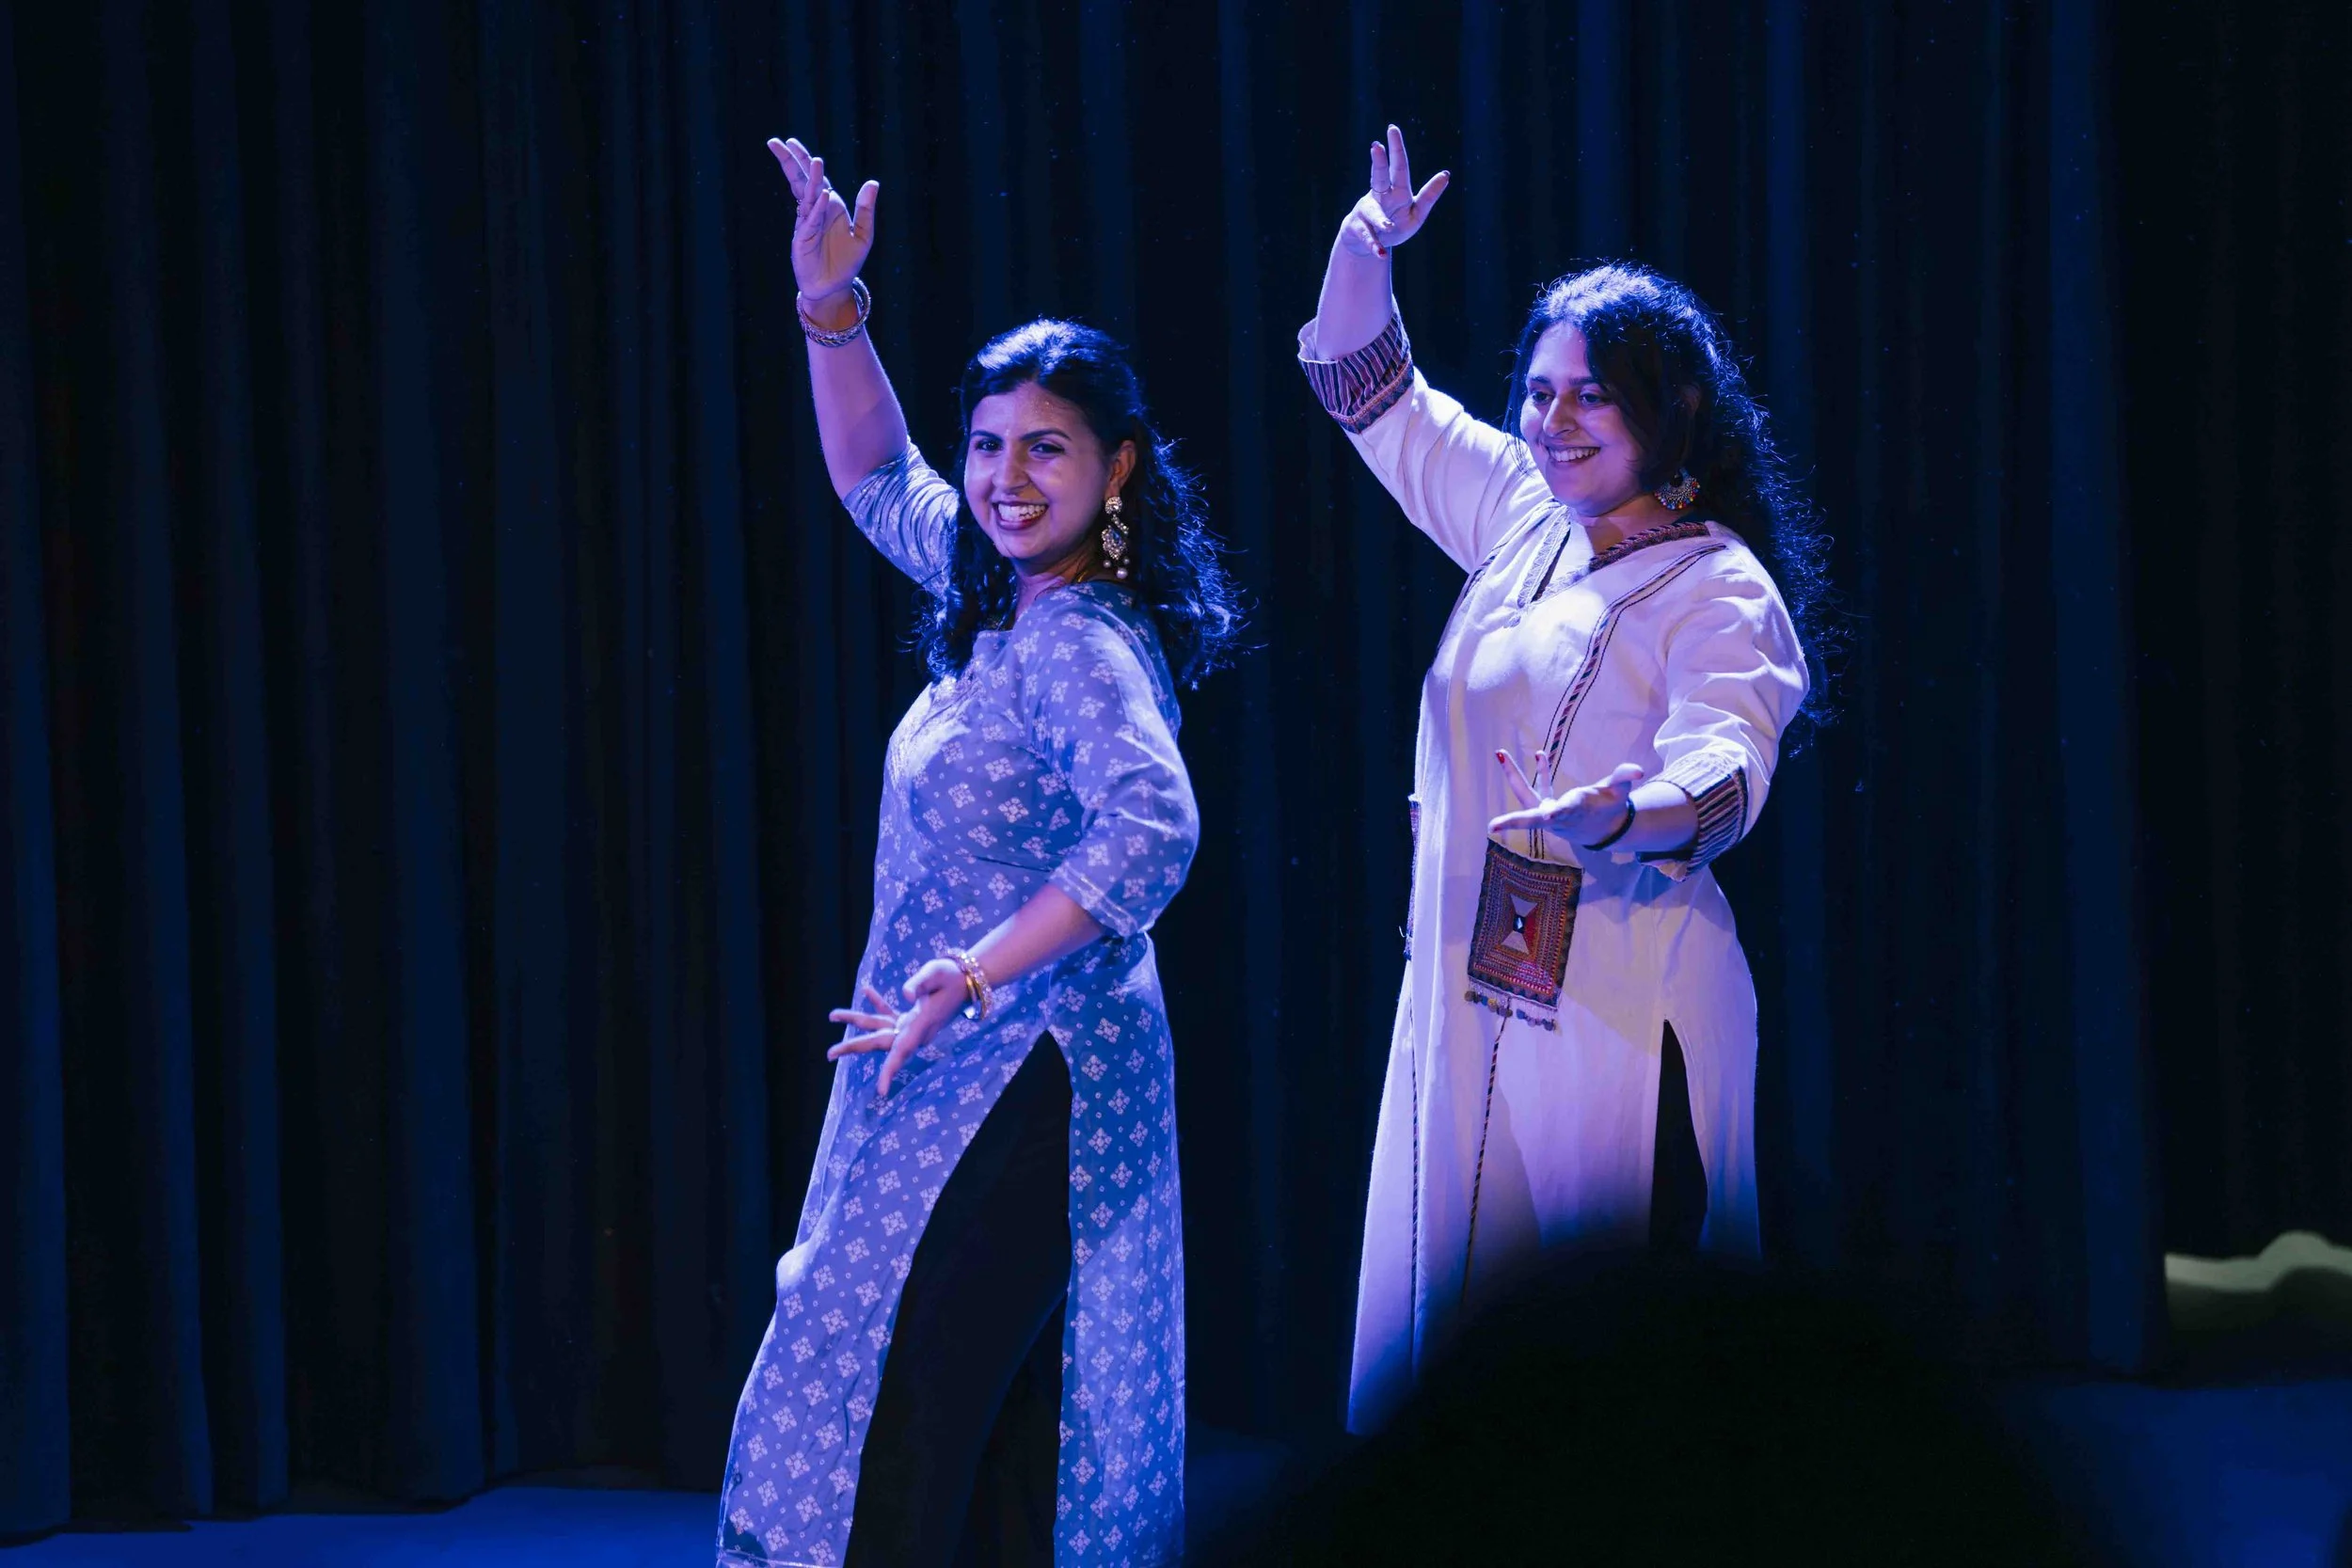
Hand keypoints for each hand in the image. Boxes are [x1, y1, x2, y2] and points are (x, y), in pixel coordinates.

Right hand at [767, 136, 877, 307]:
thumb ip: (866, 209)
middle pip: (800, 181)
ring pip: (806, 197)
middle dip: (790, 162)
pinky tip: (821, 194)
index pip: (815, 178)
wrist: (834, 287)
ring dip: (811, 179)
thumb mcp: (863, 234)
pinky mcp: (803, 240)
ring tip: (815, 161)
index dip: (805, 160)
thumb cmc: (847, 262)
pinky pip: (811, 220)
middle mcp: (815, 212)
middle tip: (778, 142)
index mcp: (829, 207)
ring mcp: (807, 225)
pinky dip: (816, 208)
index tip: (793, 142)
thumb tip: (873, 183)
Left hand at [826, 960, 968, 1098]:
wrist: (970, 980)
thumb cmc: (952, 976)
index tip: (881, 1091)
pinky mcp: (912, 1017)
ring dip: (856, 1021)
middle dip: (853, 1047)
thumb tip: (904, 994)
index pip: (901, 1051)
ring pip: (879, 1027)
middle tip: (829, 1054)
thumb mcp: (935, 974)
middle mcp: (914, 1030)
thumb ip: (919, 984)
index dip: (890, 1071)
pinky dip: (877, 1003)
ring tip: (832, 1015)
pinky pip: (889, 1014)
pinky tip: (866, 990)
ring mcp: (911, 1025)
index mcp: (920, 1025)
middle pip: (880, 1042)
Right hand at [1337, 124, 1451, 258]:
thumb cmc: (1395, 224)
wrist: (1370, 243)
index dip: (1396, 149)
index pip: (1398, 167)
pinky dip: (1375, 246)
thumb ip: (1429, 196)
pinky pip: (1369, 238)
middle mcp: (1379, 197)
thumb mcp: (1417, 212)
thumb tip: (1446, 174)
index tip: (1392, 129)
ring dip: (1379, 219)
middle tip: (1376, 146)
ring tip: (1387, 227)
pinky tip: (1381, 253)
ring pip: (1373, 212)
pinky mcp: (1360, 231)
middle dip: (1378, 162)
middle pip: (1379, 177)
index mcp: (1396, 191)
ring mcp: (1368, 213)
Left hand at [1489, 751, 1646, 846]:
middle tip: (1492, 825)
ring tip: (1499, 753)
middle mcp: (1557, 815)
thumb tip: (1639, 769)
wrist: (1603, 829)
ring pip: (1526, 796)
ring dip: (1512, 774)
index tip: (1545, 817)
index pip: (1564, 813)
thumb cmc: (1611, 809)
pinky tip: (1539, 754)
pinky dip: (1538, 772)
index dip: (1556, 814)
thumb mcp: (1620, 793)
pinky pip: (1537, 787)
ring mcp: (1548, 812)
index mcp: (1575, 812)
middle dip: (1514, 820)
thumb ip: (1624, 778)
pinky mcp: (1546, 806)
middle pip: (1532, 816)